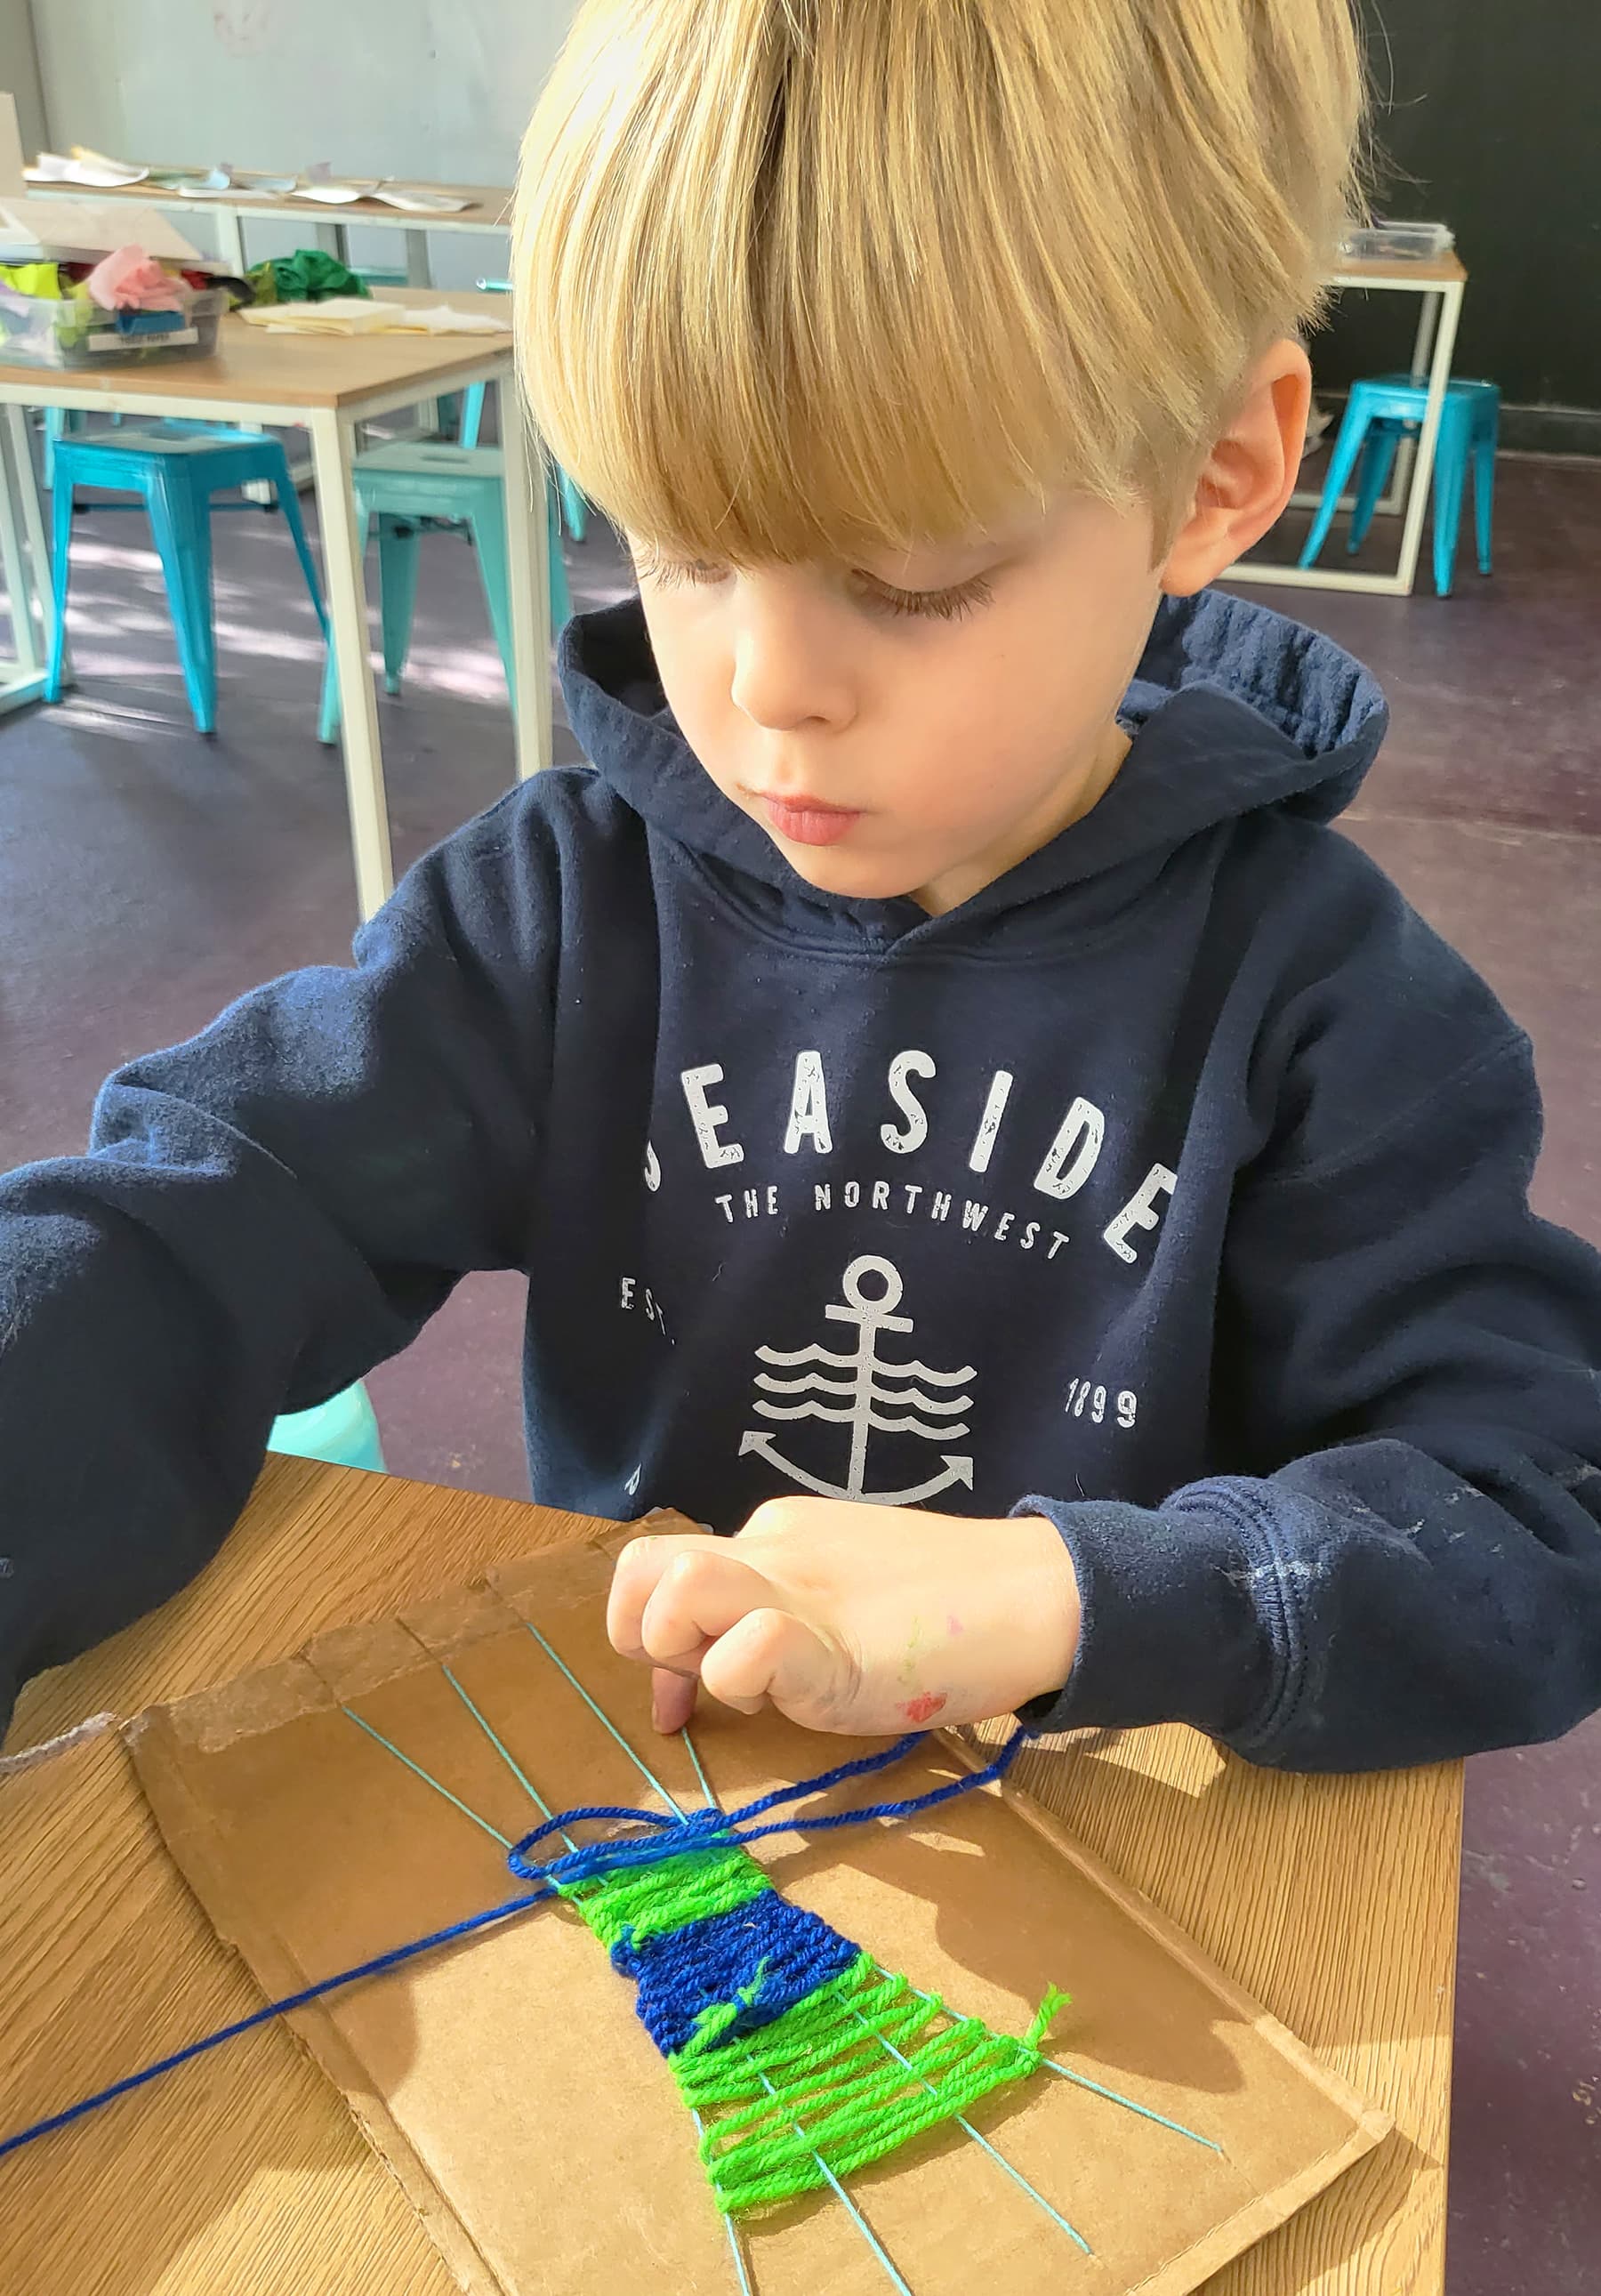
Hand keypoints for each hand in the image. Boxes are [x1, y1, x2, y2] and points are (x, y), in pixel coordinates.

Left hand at [607, 1497, 1080, 1736]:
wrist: (1031, 1593)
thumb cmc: (948, 1607)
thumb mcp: (842, 1600)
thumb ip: (779, 1618)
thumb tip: (710, 1676)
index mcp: (775, 1538)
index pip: (663, 1569)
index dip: (647, 1636)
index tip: (679, 1700)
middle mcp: (771, 1551)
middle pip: (643, 1566)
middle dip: (641, 1636)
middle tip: (696, 1683)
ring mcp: (797, 1591)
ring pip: (676, 1585)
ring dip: (682, 1652)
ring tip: (743, 1690)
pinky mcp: (830, 1641)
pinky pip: (751, 1644)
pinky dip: (745, 1680)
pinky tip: (790, 1701)